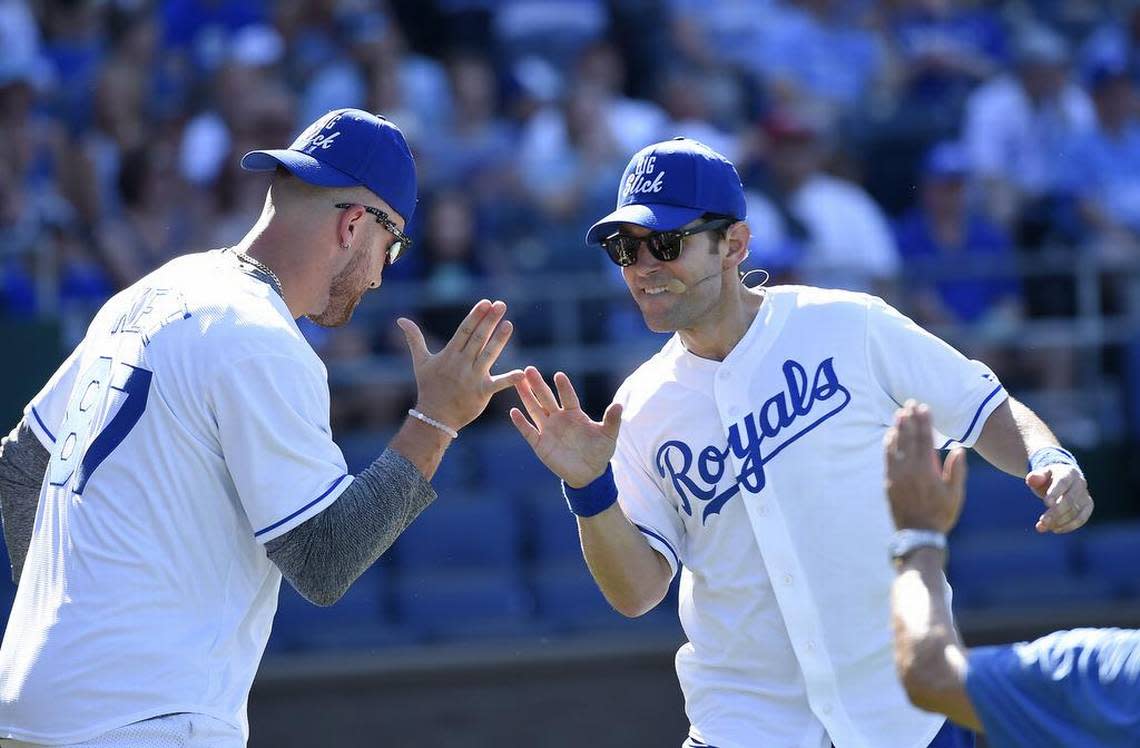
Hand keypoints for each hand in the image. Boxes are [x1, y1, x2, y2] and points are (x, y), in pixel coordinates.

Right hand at [398, 299, 523, 431]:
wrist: (434, 417)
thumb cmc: (428, 387)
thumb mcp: (420, 362)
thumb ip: (414, 339)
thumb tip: (400, 319)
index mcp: (450, 355)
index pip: (464, 330)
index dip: (475, 316)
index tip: (486, 303)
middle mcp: (462, 364)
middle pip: (478, 338)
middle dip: (489, 321)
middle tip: (501, 304)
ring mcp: (472, 378)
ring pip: (488, 355)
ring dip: (499, 340)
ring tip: (509, 324)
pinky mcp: (482, 392)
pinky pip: (498, 384)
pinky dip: (510, 379)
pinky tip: (522, 372)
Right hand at [510, 367, 621, 487]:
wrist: (589, 474)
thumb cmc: (600, 451)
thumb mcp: (608, 436)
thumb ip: (612, 420)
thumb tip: (619, 405)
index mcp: (575, 414)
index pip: (568, 397)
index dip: (564, 387)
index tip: (559, 375)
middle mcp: (559, 418)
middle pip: (546, 398)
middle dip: (538, 385)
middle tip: (528, 369)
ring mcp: (548, 430)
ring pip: (535, 410)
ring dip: (526, 397)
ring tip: (517, 382)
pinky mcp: (540, 444)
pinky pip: (529, 432)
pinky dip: (521, 423)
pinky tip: (513, 411)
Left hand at [884, 400, 966, 532]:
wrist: (918, 534)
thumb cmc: (940, 515)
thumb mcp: (955, 495)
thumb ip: (956, 471)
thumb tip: (958, 449)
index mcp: (927, 471)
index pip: (924, 439)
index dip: (924, 422)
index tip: (924, 407)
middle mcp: (909, 470)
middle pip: (908, 438)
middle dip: (909, 419)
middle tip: (909, 403)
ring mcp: (896, 476)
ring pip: (895, 445)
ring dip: (897, 428)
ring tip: (899, 414)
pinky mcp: (888, 482)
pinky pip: (887, 458)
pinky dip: (888, 444)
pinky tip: (890, 435)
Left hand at [1026, 464, 1092, 533]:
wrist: (1063, 480)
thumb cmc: (1048, 478)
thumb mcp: (1040, 475)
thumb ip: (1036, 477)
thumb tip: (1031, 479)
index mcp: (1068, 473)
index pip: (1062, 483)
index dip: (1055, 493)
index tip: (1046, 504)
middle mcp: (1080, 483)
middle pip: (1069, 500)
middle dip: (1055, 512)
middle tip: (1042, 522)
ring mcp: (1086, 495)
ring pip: (1075, 511)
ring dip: (1060, 521)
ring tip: (1043, 527)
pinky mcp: (1088, 507)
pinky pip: (1081, 518)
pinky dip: (1069, 526)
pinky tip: (1055, 529)